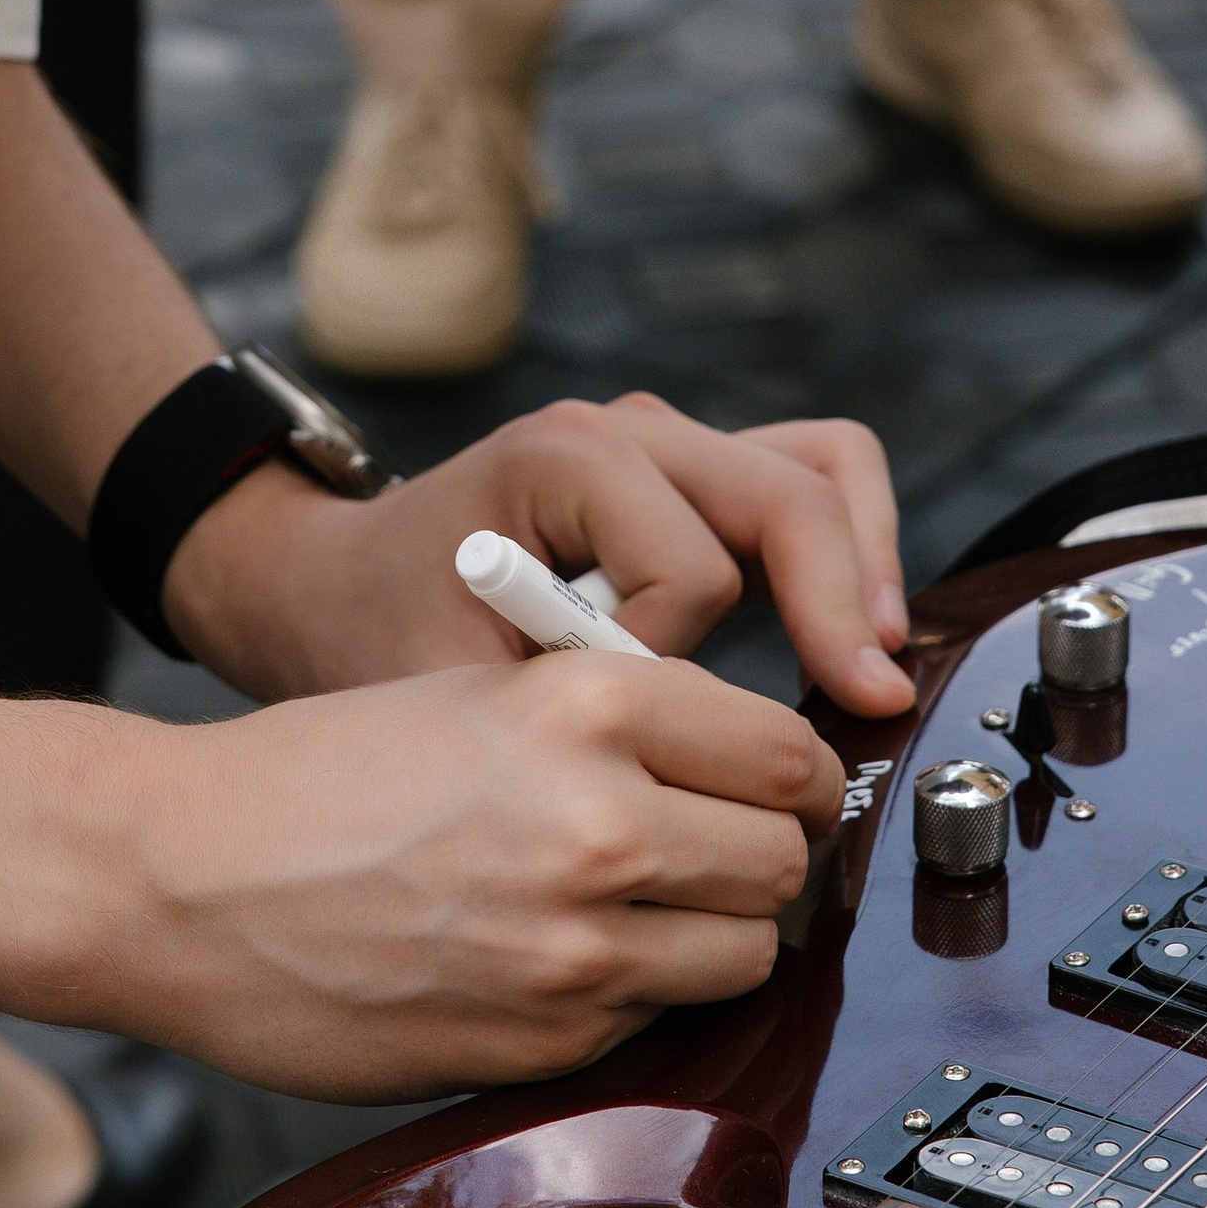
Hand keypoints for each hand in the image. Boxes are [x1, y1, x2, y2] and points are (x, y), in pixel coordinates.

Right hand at [102, 646, 838, 1096]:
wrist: (178, 878)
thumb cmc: (316, 778)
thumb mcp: (482, 694)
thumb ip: (618, 724)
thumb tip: (750, 778)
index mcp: (590, 704)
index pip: (789, 757)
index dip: (790, 781)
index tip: (769, 793)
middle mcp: (601, 819)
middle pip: (784, 862)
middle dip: (755, 864)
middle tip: (698, 856)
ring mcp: (576, 945)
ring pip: (744, 956)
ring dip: (707, 941)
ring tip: (629, 914)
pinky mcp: (543, 1040)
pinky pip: (655, 1023)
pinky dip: (629, 1002)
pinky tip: (550, 963)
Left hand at [166, 388, 911, 718]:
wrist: (332, 584)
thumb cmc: (374, 633)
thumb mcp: (442, 684)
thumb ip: (552, 715)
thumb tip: (678, 778)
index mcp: (564, 456)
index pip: (690, 567)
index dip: (669, 658)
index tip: (608, 709)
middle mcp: (631, 428)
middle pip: (795, 487)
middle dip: (841, 600)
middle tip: (869, 699)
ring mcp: (670, 441)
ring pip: (827, 462)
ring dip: (863, 564)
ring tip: (873, 668)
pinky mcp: (693, 474)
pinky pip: (807, 481)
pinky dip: (845, 555)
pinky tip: (849, 640)